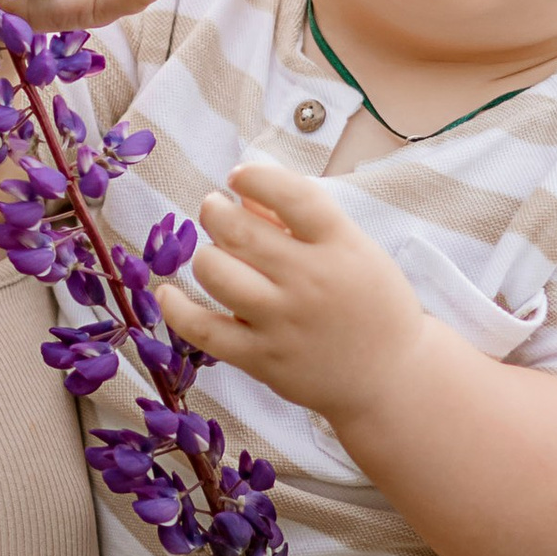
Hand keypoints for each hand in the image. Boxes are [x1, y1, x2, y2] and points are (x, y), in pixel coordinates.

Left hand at [158, 157, 420, 418]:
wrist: (390, 378)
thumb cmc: (370, 304)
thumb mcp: (353, 251)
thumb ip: (300, 222)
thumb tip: (242, 194)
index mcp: (341, 246)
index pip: (292, 195)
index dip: (256, 177)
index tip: (238, 177)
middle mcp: (311, 281)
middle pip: (241, 231)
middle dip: (215, 211)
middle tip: (214, 209)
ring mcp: (284, 322)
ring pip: (217, 273)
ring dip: (204, 255)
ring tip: (213, 254)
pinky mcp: (263, 359)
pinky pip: (204, 330)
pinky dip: (177, 309)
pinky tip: (166, 294)